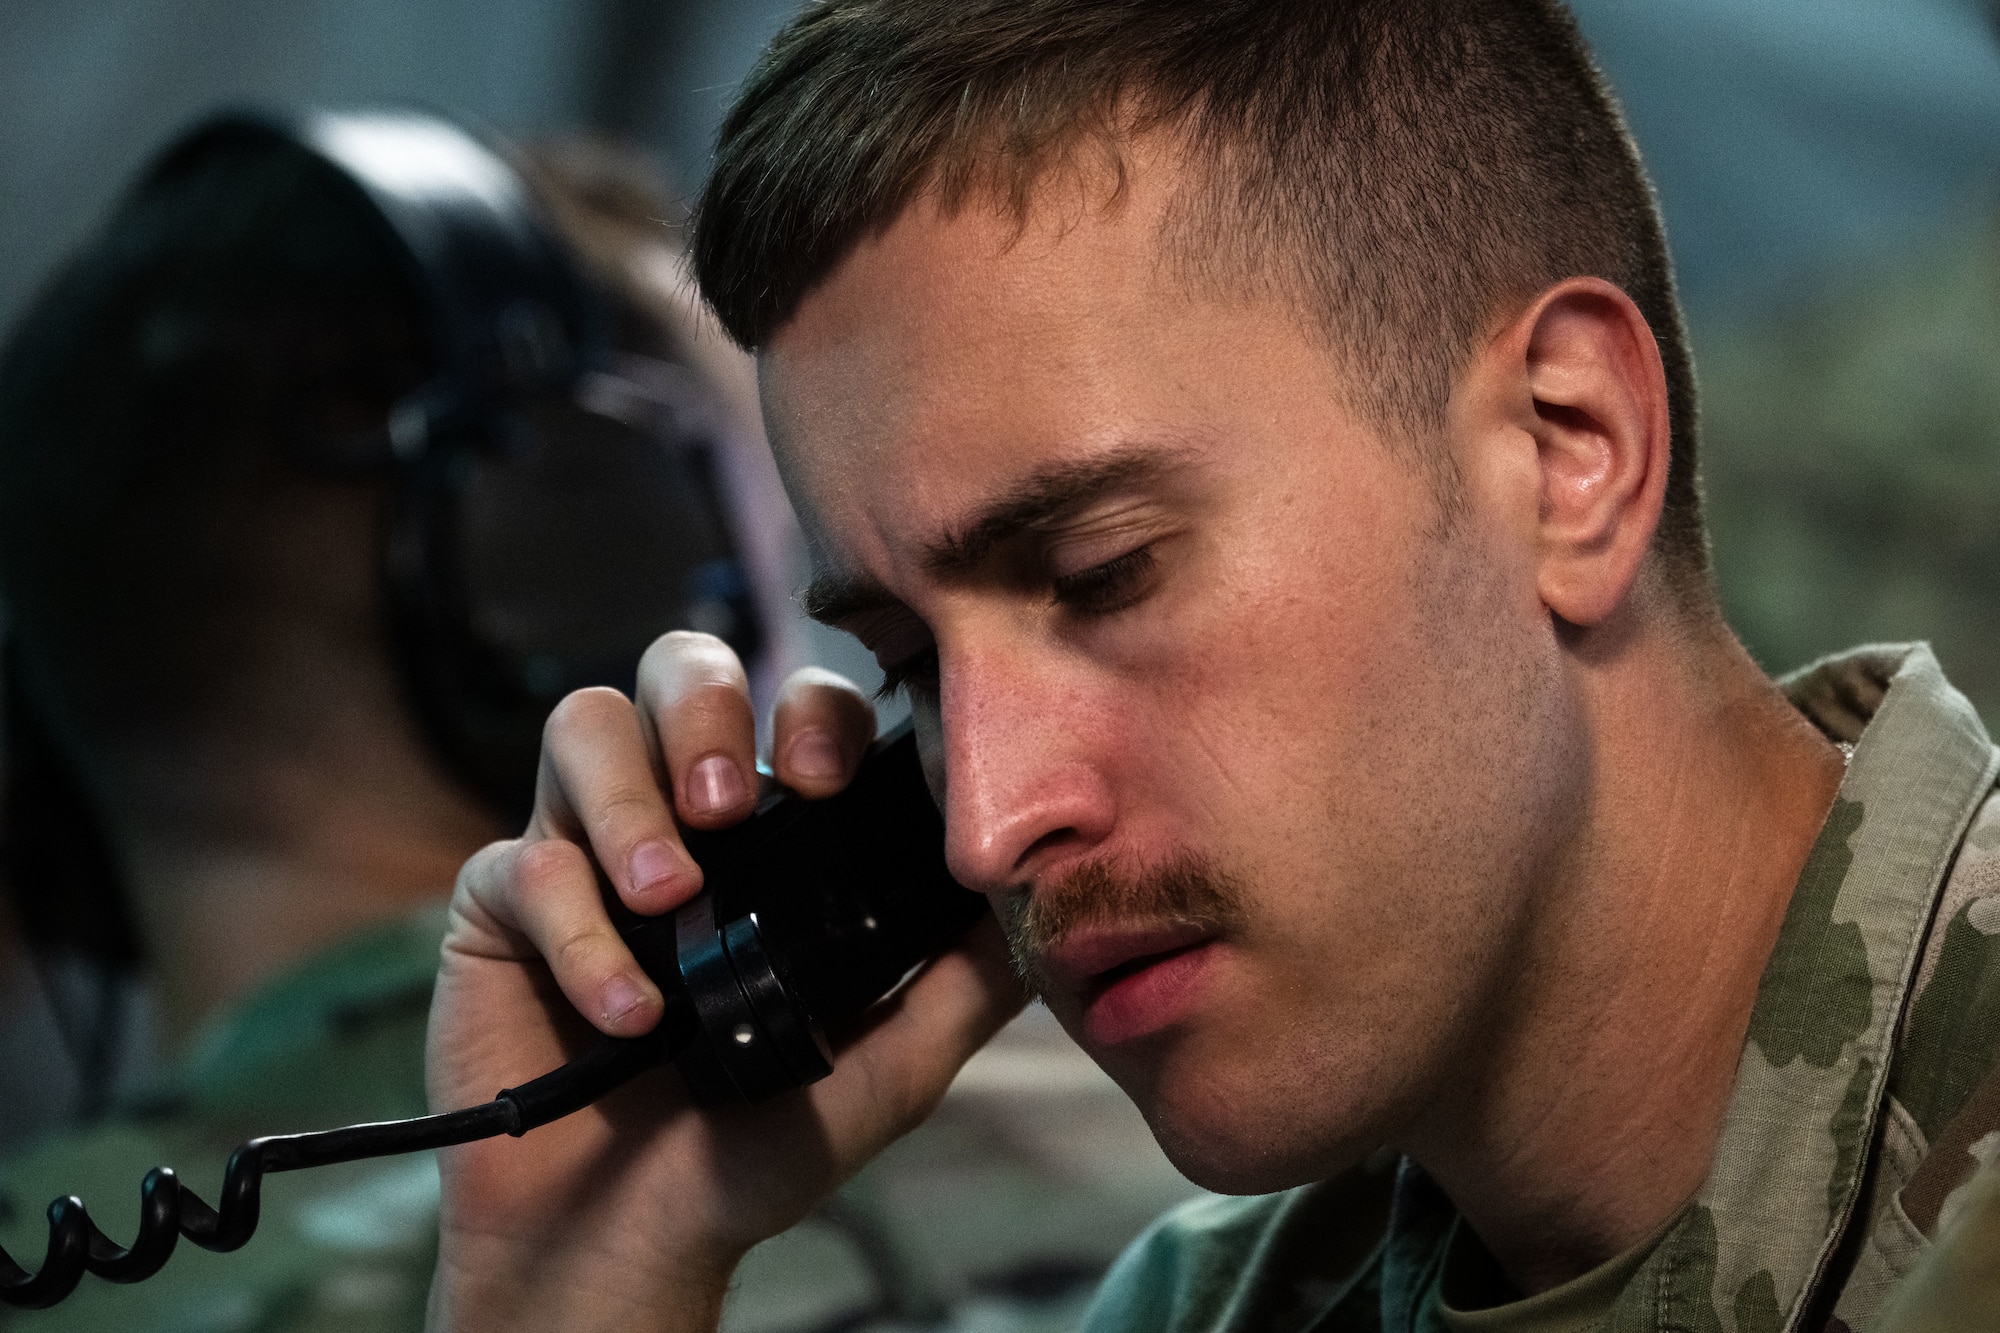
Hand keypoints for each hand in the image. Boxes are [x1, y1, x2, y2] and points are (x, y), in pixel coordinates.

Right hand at [423, 632, 1024, 1331]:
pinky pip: (521, 861)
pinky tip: (627, 1013)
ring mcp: (586, 846)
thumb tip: (1041, 898)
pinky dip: (578, 933)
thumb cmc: (763, 1144)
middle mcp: (678, 814)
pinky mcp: (501, 902)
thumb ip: (964, 979)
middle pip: (679, 665)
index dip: (812, 710)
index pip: (796, 706)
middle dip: (704, 706)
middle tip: (728, 803)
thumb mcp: (893, 1063)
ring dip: (627, 795)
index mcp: (775, 832)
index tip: (825, 779)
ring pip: (584, 720)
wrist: (637, 1237)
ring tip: (670, 889)